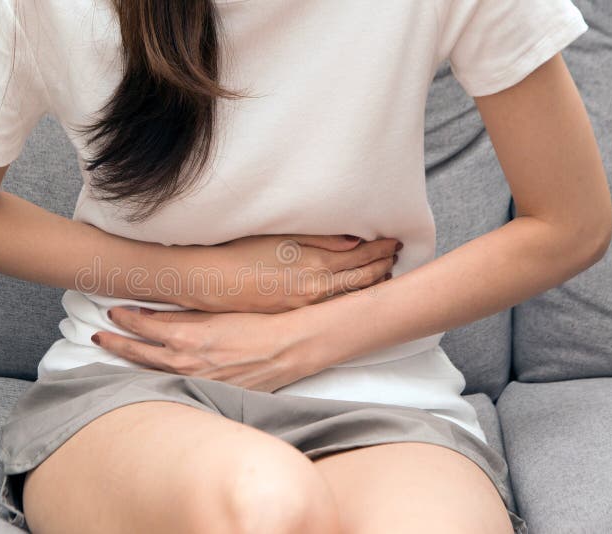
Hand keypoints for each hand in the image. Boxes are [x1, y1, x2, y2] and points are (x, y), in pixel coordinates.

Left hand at [93, 306, 319, 391]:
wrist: (284, 351)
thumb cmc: (254, 326)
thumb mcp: (214, 313)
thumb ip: (180, 316)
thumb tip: (150, 313)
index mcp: (185, 338)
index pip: (142, 326)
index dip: (124, 318)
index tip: (113, 312)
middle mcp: (184, 363)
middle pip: (138, 353)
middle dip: (116, 342)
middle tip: (98, 335)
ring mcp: (193, 381)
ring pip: (151, 372)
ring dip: (130, 361)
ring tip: (115, 352)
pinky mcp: (206, 392)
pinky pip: (172, 383)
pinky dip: (155, 376)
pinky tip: (148, 373)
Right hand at [178, 234, 400, 312]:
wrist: (216, 281)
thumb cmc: (244, 252)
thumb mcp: (283, 237)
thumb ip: (321, 240)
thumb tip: (355, 242)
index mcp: (316, 264)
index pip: (360, 257)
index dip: (380, 249)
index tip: (394, 241)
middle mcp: (317, 288)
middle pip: (361, 278)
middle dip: (381, 266)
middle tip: (396, 255)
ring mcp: (307, 303)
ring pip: (349, 295)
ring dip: (369, 283)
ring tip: (383, 273)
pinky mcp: (295, 312)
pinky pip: (332, 304)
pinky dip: (348, 296)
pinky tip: (353, 292)